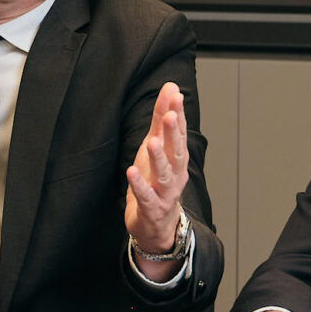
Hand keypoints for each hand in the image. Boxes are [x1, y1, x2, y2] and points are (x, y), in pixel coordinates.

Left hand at [123, 81, 191, 258]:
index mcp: (177, 157)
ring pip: (164, 174)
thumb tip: (171, 87)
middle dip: (174, 133)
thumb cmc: (156, 180)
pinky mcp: (151, 208)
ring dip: (159, 158)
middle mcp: (175, 174)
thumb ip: (162, 118)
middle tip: (170, 115)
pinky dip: (139, 185)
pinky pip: (145, 196)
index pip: (180, 133)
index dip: (178, 115)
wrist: (157, 224)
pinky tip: (131, 172)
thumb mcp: (157, 146)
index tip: (176, 96)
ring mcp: (164, 192)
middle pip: (177, 152)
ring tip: (152, 142)